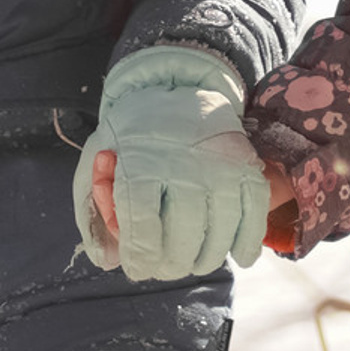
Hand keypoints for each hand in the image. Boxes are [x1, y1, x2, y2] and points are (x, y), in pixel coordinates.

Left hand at [85, 150, 289, 246]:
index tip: (137, 266)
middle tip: (162, 264)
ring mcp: (222, 171)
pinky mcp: (248, 171)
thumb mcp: (98, 158)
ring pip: (217, 240)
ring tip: (192, 258)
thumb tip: (108, 260)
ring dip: (203, 260)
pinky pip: (254, 220)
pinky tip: (238, 256)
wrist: (178, 84)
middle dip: (168, 265)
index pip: (142, 230)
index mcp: (142, 163)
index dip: (139, 259)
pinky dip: (246, 246)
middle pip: (180, 243)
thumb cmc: (133, 131)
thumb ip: (95, 209)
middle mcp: (185, 169)